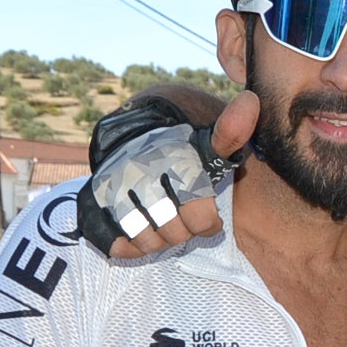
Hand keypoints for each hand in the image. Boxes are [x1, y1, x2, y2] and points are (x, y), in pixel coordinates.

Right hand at [85, 91, 259, 258]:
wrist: (131, 141)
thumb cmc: (180, 153)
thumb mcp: (207, 144)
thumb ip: (231, 133)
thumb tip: (250, 101)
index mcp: (173, 162)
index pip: (200, 219)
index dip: (208, 223)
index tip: (208, 214)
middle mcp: (141, 174)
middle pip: (175, 234)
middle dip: (183, 230)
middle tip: (182, 216)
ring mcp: (115, 189)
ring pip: (148, 242)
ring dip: (159, 238)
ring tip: (163, 221)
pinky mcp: (96, 204)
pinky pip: (117, 245)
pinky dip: (130, 244)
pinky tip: (139, 227)